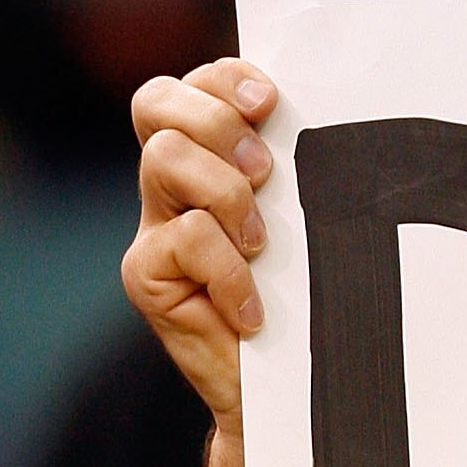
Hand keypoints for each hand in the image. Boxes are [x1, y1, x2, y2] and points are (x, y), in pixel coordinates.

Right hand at [122, 59, 277, 432]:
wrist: (288, 387)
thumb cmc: (307, 292)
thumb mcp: (308, 215)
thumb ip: (296, 164)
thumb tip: (319, 115)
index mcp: (209, 156)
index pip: (192, 85)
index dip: (224, 79)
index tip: (270, 103)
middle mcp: (170, 183)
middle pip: (157, 102)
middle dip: (217, 123)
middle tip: (265, 172)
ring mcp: (152, 227)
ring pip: (166, 159)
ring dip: (226, 194)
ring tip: (261, 244)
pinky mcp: (146, 275)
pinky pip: (184, 238)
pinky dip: (229, 271)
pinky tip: (253, 308)